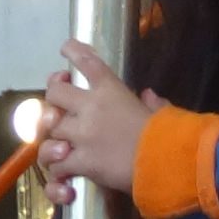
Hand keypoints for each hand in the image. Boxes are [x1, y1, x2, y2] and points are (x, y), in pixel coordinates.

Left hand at [36, 42, 153, 199]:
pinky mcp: (81, 161)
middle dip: (53, 99)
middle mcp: (91, 108)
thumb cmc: (168, 134)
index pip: (87, 63)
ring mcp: (82, 135)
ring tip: (59, 147)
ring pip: (50, 129)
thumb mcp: (162, 113)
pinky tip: (65, 171)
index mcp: (111, 91)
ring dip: (53, 137)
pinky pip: (57, 163)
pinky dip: (59, 168)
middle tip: (56, 106)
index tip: (66, 47)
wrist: (165, 162)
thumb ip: (153, 103)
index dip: (73, 51)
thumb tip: (148, 95)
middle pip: (55, 93)